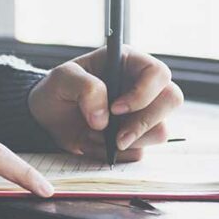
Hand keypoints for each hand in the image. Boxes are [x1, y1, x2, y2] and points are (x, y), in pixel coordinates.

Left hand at [29, 46, 183, 161]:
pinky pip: (140, 152)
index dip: (143, 93)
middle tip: (116, 137)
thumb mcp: (62, 79)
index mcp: (129, 63)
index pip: (158, 73)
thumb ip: (85, 89)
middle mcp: (143, 87)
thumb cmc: (56, 90)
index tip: (116, 109)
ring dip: (126, 141)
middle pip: (171, 101)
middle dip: (144, 123)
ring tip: (93, 136)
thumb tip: (105, 118)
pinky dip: (115, 155)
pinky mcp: (135, 138)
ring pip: (160, 131)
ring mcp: (142, 114)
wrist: (46, 119)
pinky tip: (93, 144)